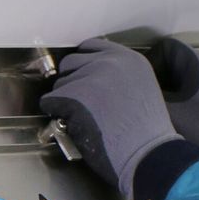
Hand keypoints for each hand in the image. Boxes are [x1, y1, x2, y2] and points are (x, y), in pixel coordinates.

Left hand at [40, 38, 180, 197]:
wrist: (148, 153)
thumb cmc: (147, 133)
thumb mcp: (142, 89)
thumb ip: (119, 76)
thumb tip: (91, 76)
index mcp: (129, 58)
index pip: (92, 46)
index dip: (84, 64)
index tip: (84, 79)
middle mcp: (109, 60)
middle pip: (71, 62)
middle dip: (72, 83)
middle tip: (81, 103)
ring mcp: (91, 76)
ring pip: (60, 84)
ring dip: (65, 101)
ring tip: (84, 119)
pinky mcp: (75, 95)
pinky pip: (50, 102)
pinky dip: (56, 115)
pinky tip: (74, 126)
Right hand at [146, 37, 198, 169]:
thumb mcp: (172, 115)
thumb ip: (152, 98)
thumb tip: (136, 89)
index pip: (169, 48)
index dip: (151, 61)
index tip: (141, 79)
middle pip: (180, 60)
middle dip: (162, 75)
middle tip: (148, 93)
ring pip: (190, 74)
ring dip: (175, 86)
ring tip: (162, 104)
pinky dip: (188, 94)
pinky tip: (180, 112)